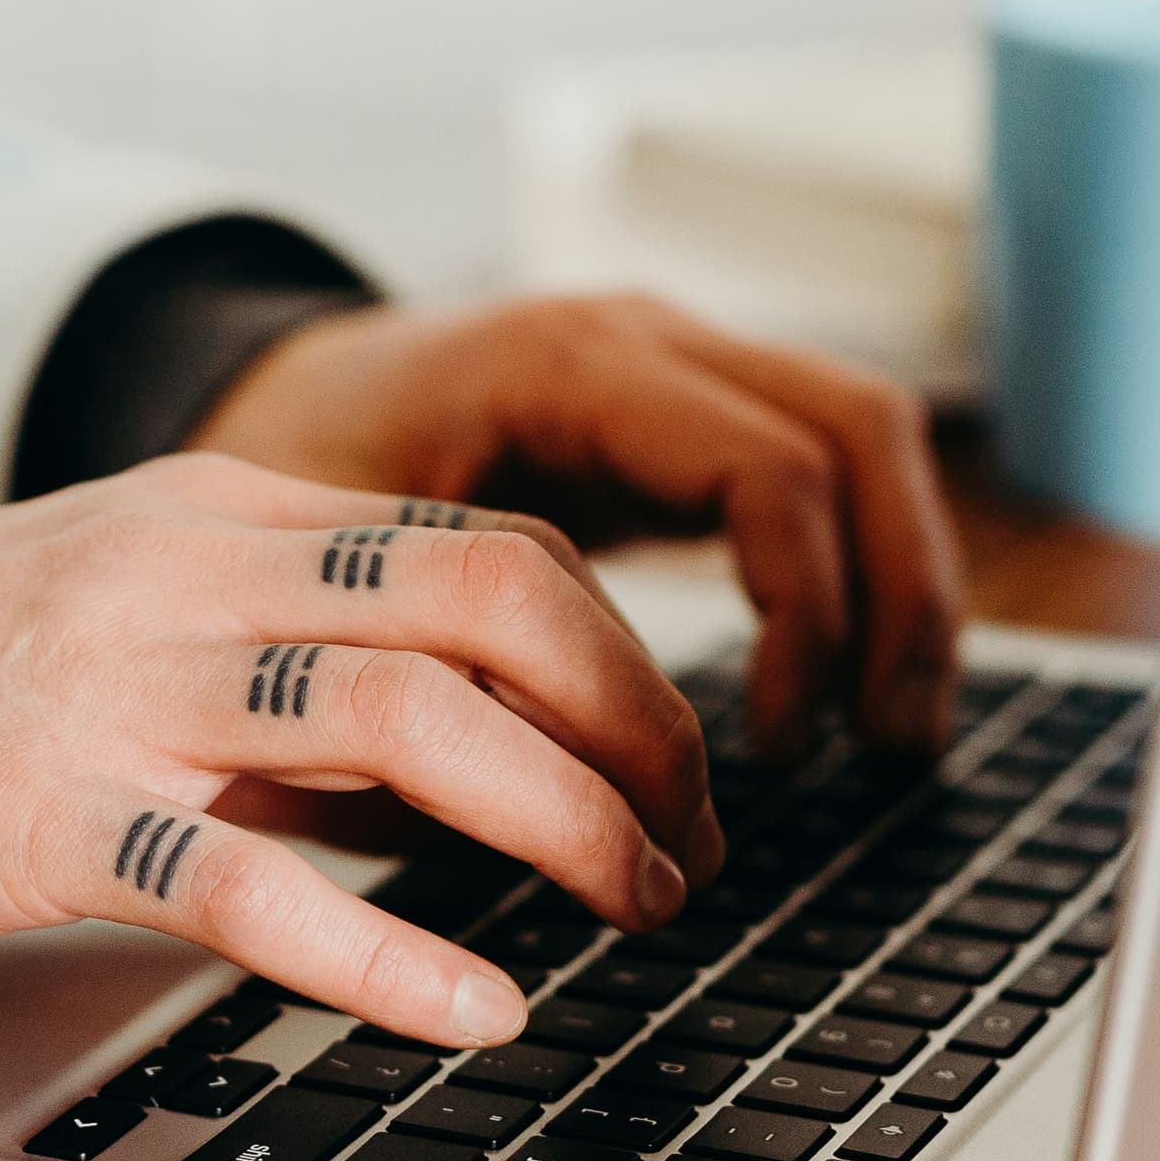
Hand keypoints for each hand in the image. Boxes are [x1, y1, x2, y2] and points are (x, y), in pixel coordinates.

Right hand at [0, 453, 720, 1048]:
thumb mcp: (141, 618)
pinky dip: (388, 954)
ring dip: (564, 824)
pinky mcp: (41, 812)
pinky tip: (475, 1009)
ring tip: (635, 910)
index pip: (489, 550)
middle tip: (693, 843)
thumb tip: (481, 765)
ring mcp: (115, 684)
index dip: (623, 659)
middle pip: (493, 609)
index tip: (679, 765)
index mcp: (228, 513)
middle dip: (637, 728)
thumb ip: (299, 668)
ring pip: (408, 720)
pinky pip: (250, 881)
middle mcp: (190, 570)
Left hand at [188, 293, 967, 758]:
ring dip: (904, 585)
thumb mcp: (345, 576)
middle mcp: (645, 341)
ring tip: (898, 736)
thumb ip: (454, 672)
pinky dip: (858, 572)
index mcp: (568, 364)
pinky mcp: (684, 418)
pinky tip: (851, 687)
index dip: (805, 616)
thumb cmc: (275, 476)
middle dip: (899, 597)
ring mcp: (676, 365)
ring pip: (864, 438)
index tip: (770, 752)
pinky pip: (821, 467)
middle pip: (859, 431)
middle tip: (891, 749)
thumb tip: (563, 819)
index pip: (769, 470)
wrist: (255, 401)